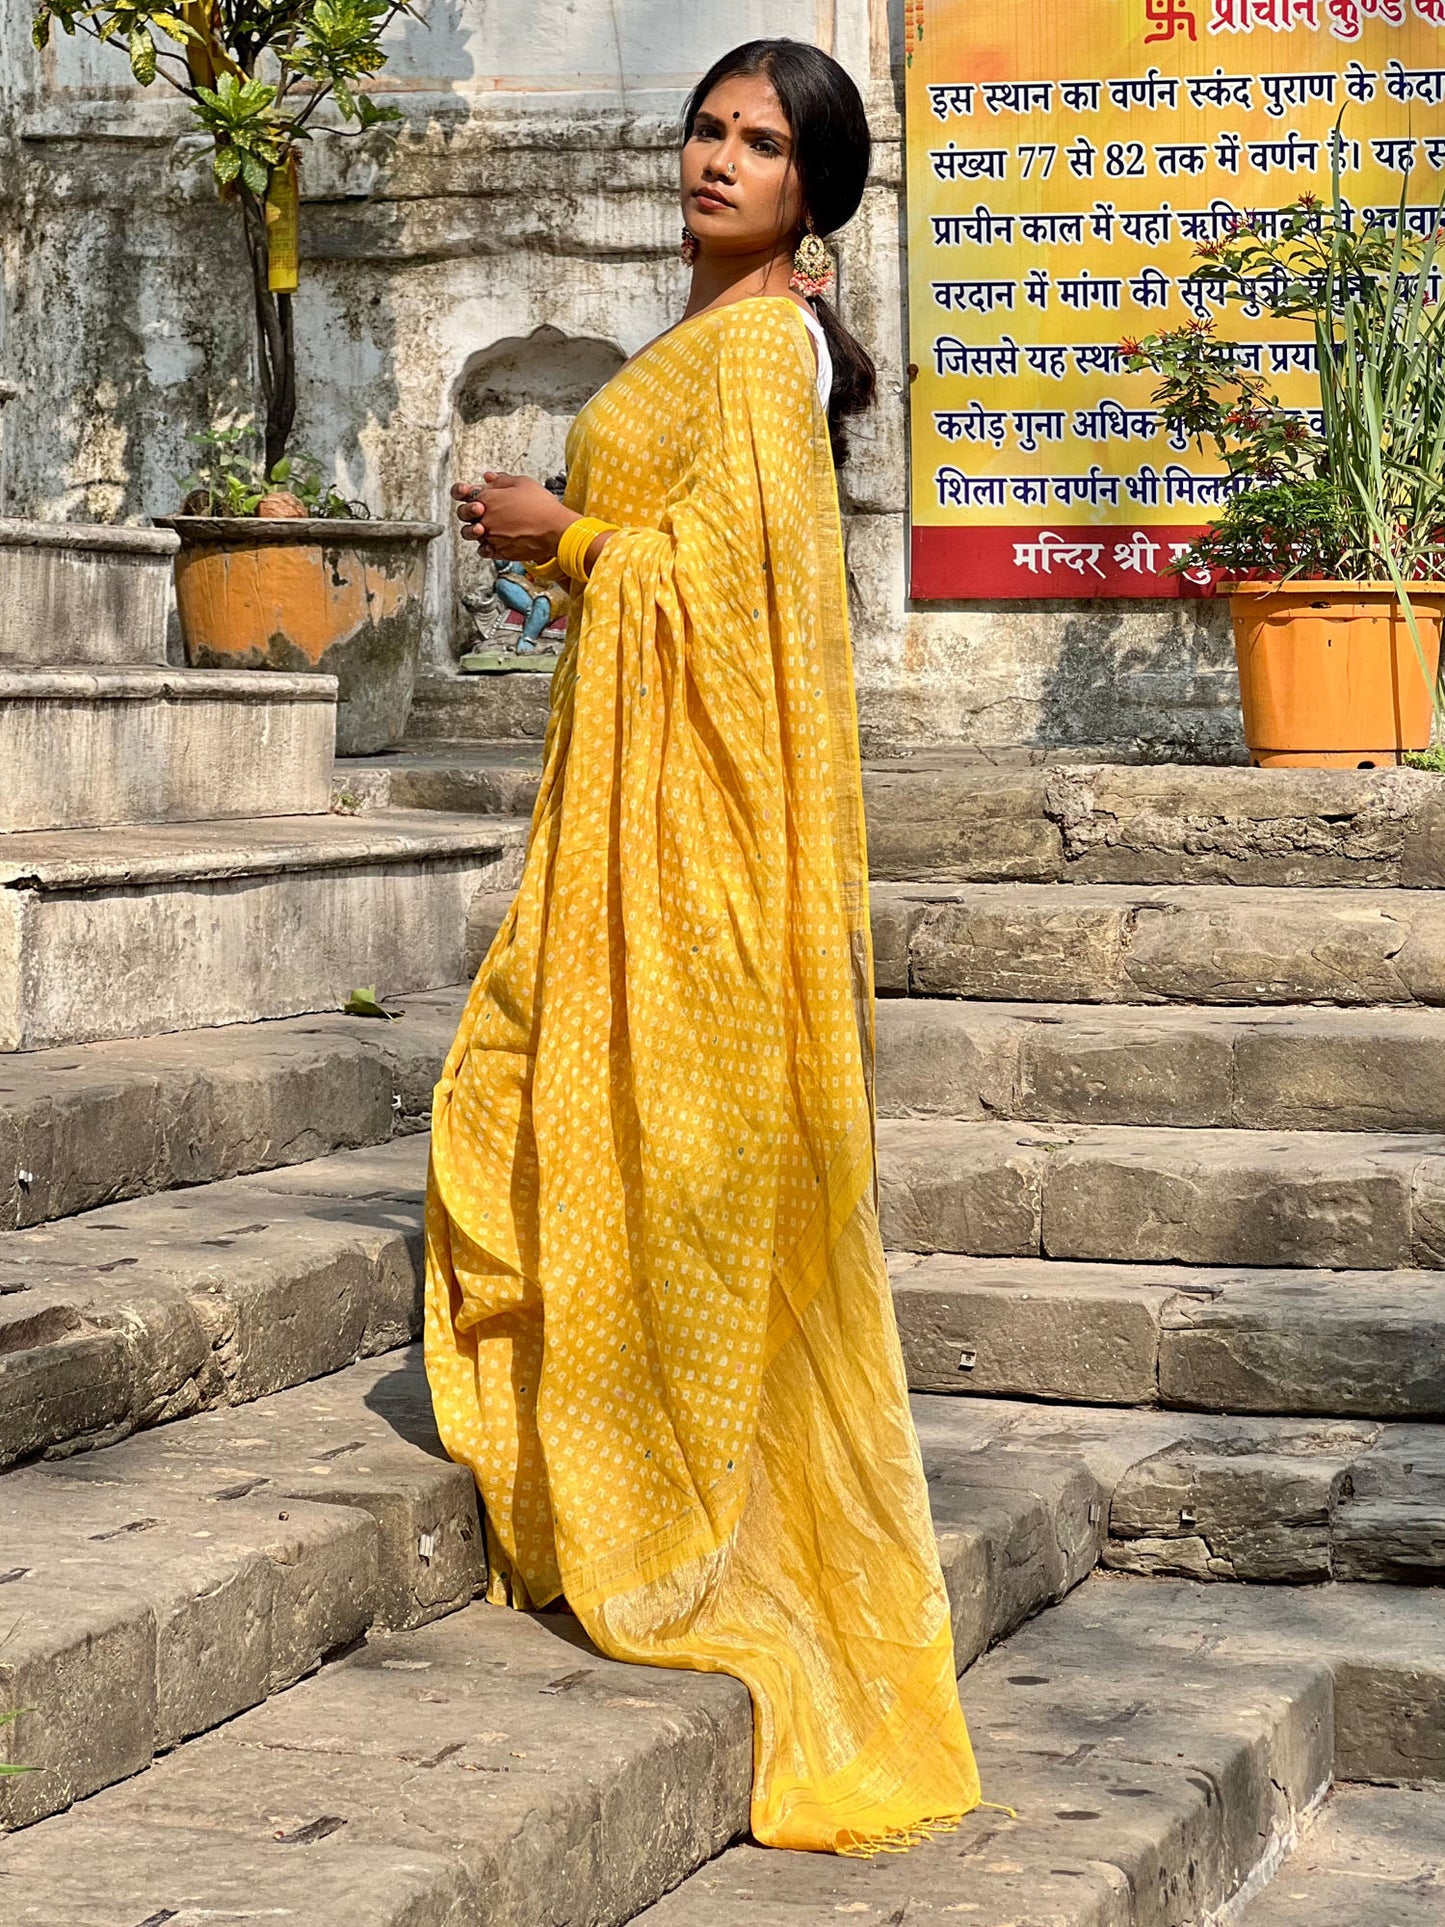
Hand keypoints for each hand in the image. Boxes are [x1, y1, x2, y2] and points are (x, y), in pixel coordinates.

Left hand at [452, 472, 572, 563]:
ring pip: (470, 534)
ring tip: (485, 526)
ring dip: (474, 529)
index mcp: (487, 498)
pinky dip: (485, 546)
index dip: (465, 492)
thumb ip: (501, 480)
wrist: (555, 529)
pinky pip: (484, 551)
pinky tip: (493, 541)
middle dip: (469, 510)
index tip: (470, 493)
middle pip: (463, 514)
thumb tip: (488, 478)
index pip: (464, 493)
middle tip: (480, 509)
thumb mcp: (522, 483)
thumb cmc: (541, 505)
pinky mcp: (499, 551)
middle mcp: (485, 518)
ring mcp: (491, 537)